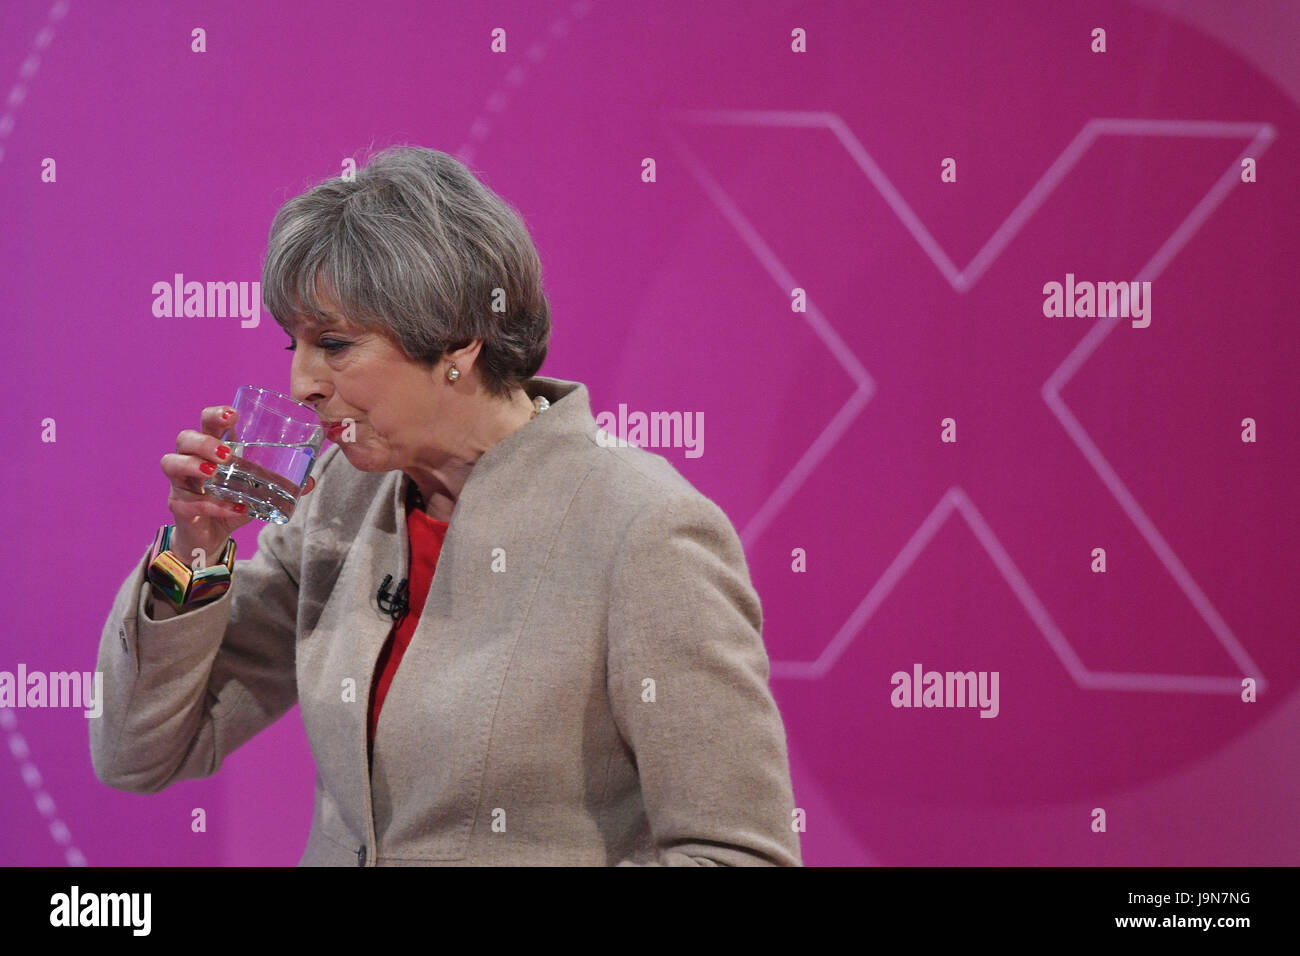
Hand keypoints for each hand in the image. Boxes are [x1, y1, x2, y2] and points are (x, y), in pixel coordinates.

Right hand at [160, 405, 316, 567]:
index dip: (215, 415)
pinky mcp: (178, 507)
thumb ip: (282, 484)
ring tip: (214, 471)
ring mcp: (181, 483)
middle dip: (203, 441)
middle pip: (185, 438)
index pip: (206, 422)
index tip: (233, 415)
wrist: (211, 536)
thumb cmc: (232, 502)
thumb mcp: (258, 491)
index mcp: (211, 449)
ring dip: (193, 464)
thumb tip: (311, 481)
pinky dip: (214, 505)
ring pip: (171, 463)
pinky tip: (236, 508)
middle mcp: (191, 460)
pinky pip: (190, 503)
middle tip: (226, 452)